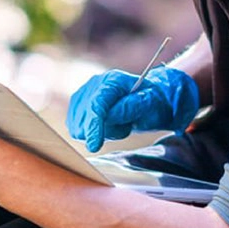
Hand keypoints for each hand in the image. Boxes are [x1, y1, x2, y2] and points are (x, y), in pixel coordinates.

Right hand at [66, 65, 199, 150]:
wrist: (146, 100)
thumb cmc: (151, 101)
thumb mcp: (149, 104)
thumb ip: (130, 108)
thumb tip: (108, 116)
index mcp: (112, 81)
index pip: (97, 105)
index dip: (94, 126)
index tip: (94, 146)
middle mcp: (93, 85)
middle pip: (86, 119)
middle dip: (107, 130)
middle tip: (128, 123)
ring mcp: (83, 96)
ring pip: (80, 128)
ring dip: (102, 132)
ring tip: (120, 123)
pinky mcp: (77, 108)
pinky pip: (78, 131)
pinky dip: (94, 133)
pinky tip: (109, 126)